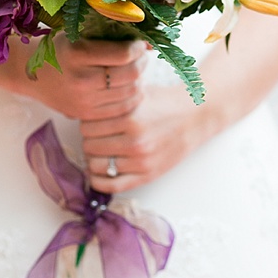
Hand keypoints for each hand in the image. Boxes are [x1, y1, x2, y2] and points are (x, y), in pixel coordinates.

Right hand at [22, 33, 147, 120]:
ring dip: (139, 80)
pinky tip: (128, 87)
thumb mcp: (79, 34)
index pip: (124, 54)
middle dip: (143, 62)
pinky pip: (121, 109)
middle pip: (130, 75)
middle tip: (141, 56)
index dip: (138, 48)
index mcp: (77, 54)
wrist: (30, 73)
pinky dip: (131, 97)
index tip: (139, 43)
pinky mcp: (85, 114)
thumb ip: (109, 36)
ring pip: (130, 93)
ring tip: (135, 70)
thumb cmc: (59, 48)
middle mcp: (81, 79)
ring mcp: (83, 101)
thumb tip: (146, 42)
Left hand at [81, 84, 200, 193]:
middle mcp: (135, 142)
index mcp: (130, 118)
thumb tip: (82, 100)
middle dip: (89, 139)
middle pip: (89, 145)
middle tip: (97, 134)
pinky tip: (98, 171)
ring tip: (101, 149)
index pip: (87, 125)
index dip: (86, 121)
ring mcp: (141, 161)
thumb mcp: (138, 92)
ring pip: (95, 165)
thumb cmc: (164, 102)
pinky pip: (111, 185)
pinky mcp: (147, 175)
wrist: (195, 116)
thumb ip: (112, 96)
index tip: (92, 119)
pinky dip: (98, 180)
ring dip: (93, 157)